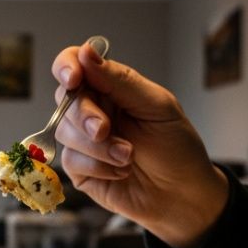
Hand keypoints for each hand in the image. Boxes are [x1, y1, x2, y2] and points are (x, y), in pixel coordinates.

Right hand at [51, 42, 227, 247]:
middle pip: (64, 99)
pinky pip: (71, 160)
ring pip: (66, 131)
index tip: (73, 78)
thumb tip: (86, 53)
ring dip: (98, 147)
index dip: (67, 67)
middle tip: (105, 130)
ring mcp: (83, 140)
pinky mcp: (80, 169)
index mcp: (110, 87)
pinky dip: (98, 166)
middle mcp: (92, 109)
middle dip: (85, 115)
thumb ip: (120, 81)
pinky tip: (121, 171)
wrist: (183, 195)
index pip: (74, 64)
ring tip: (129, 157)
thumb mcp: (157, 107)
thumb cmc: (176, 147)